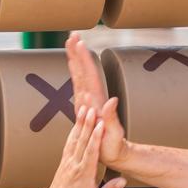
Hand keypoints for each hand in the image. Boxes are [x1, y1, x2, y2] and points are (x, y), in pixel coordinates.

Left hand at [37, 103, 126, 187]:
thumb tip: (122, 180)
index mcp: (83, 174)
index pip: (91, 152)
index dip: (96, 137)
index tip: (100, 124)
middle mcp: (74, 165)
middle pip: (81, 140)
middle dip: (87, 123)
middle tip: (91, 109)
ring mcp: (68, 162)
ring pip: (74, 139)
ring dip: (79, 123)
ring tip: (83, 110)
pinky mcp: (64, 161)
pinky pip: (69, 143)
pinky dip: (73, 131)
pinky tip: (76, 124)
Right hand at [65, 35, 127, 166]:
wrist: (116, 153)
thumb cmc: (113, 147)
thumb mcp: (113, 134)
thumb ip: (112, 118)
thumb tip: (112, 101)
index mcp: (96, 102)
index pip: (89, 76)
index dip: (83, 59)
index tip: (78, 43)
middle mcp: (92, 99)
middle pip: (84, 71)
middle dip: (77, 52)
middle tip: (72, 34)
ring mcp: (88, 102)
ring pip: (80, 75)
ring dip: (76, 58)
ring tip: (71, 43)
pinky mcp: (85, 107)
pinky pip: (78, 85)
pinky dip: (75, 72)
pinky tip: (73, 65)